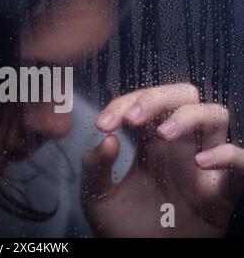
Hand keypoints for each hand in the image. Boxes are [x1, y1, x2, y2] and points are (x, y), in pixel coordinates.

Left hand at [82, 83, 243, 236]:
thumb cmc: (123, 228)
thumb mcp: (98, 197)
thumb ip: (94, 168)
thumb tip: (107, 139)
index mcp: (148, 143)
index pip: (144, 104)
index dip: (123, 104)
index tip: (102, 124)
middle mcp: (178, 146)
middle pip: (183, 97)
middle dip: (157, 98)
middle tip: (132, 118)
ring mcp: (202, 164)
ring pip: (215, 115)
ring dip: (189, 116)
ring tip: (162, 134)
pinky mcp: (222, 190)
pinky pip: (240, 160)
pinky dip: (226, 155)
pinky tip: (201, 162)